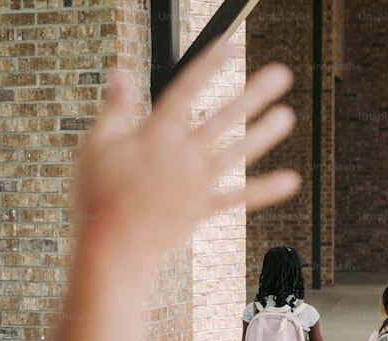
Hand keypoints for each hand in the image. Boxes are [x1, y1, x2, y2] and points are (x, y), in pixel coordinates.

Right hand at [76, 40, 300, 260]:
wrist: (109, 247)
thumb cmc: (96, 196)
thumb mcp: (96, 144)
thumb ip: (114, 108)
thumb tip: (119, 74)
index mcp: (156, 134)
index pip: (188, 88)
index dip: (211, 64)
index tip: (232, 45)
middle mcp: (183, 155)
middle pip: (224, 117)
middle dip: (255, 94)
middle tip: (282, 75)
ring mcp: (196, 183)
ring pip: (237, 152)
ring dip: (265, 133)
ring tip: (288, 116)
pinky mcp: (202, 209)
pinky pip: (239, 197)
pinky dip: (266, 189)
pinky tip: (290, 180)